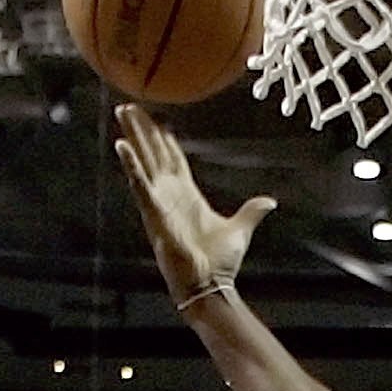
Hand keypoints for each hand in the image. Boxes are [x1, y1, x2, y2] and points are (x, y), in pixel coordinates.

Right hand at [114, 104, 275, 303]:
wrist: (210, 285)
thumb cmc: (220, 263)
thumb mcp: (240, 230)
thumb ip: (252, 212)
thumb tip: (270, 201)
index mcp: (188, 195)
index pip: (173, 160)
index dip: (165, 140)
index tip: (159, 120)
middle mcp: (170, 195)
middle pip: (153, 153)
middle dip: (142, 128)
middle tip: (129, 105)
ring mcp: (160, 202)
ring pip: (142, 161)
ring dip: (132, 135)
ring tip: (122, 111)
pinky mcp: (155, 213)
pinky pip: (140, 185)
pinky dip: (131, 165)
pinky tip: (122, 145)